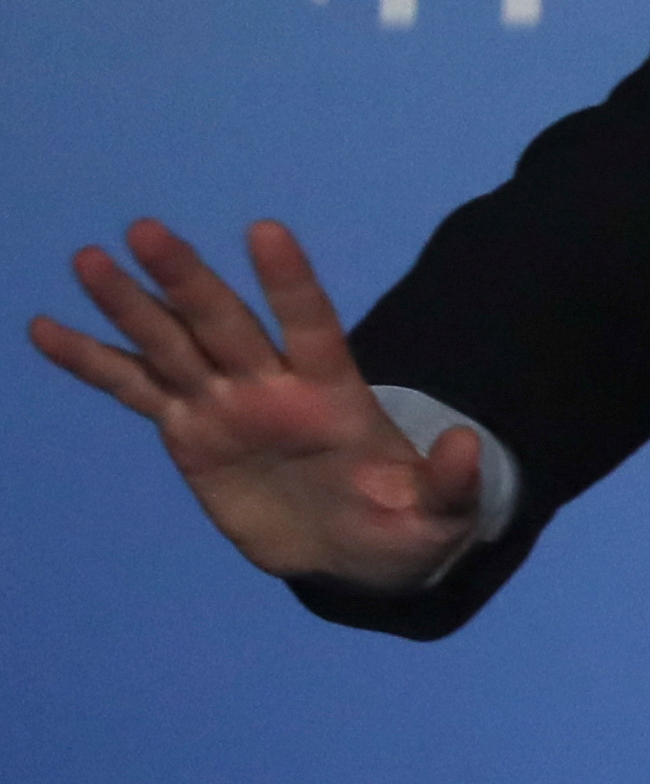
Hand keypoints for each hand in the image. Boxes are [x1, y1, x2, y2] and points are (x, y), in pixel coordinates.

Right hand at [27, 217, 488, 591]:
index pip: (311, 326)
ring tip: (89, 260)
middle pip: (225, 324)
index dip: (291, 283)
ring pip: (171, 344)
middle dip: (189, 281)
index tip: (266, 231)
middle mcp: (273, 385)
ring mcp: (226, 403)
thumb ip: (451, 484)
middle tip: (147, 230)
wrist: (353, 552)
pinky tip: (43, 329)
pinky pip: (134, 390)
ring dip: (131, 305)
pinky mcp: (189, 429)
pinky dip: (91, 363)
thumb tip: (473, 447)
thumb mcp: (439, 517)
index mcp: (334, 395)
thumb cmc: (403, 526)